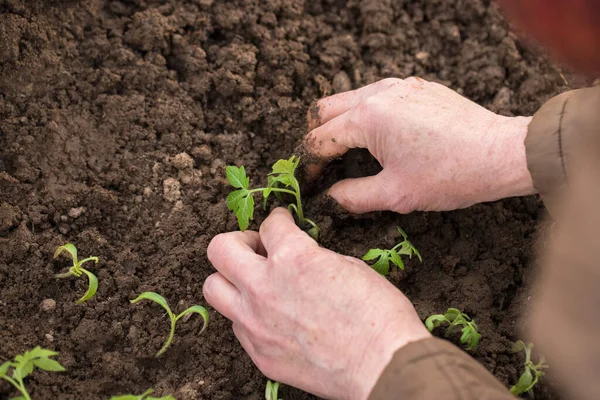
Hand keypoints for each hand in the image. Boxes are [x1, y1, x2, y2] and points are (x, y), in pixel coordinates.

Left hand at [204, 208, 429, 399]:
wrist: (384, 366)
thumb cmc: (377, 313)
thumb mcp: (348, 266)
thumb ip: (312, 257)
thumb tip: (300, 257)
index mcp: (292, 257)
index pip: (269, 224)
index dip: (278, 219)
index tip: (281, 222)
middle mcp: (263, 287)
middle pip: (219, 249)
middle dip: (239, 241)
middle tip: (258, 248)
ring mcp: (255, 324)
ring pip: (213, 289)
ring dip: (231, 279)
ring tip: (254, 282)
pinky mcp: (259, 354)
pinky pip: (237, 326)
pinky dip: (247, 315)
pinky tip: (270, 316)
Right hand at [304, 77, 534, 213]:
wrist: (502, 154)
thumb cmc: (451, 175)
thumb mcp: (395, 194)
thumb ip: (352, 197)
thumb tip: (329, 199)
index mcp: (368, 117)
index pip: (320, 139)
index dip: (308, 165)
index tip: (308, 184)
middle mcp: (379, 93)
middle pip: (326, 110)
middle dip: (318, 138)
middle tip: (322, 167)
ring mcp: (400, 86)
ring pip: (351, 99)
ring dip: (341, 124)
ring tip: (348, 154)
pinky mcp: (417, 87)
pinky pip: (377, 96)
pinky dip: (366, 115)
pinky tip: (379, 139)